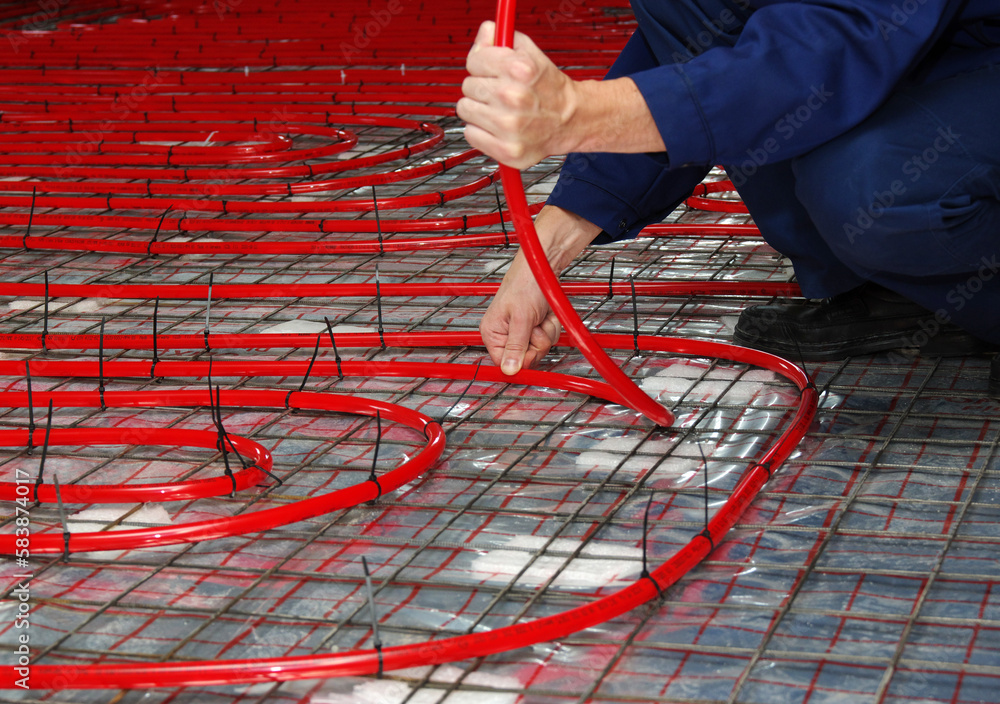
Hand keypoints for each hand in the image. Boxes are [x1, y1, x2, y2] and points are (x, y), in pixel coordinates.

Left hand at [458, 21, 576, 168]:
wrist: (571, 120)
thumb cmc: (549, 88)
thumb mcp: (530, 53)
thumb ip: (502, 37)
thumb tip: (484, 33)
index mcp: (519, 70)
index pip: (473, 61)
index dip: (482, 64)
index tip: (493, 71)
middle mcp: (513, 97)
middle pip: (468, 85)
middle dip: (482, 87)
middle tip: (500, 93)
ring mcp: (509, 126)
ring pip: (465, 109)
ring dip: (478, 109)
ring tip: (498, 110)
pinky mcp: (506, 150)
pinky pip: (470, 134)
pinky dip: (480, 131)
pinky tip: (497, 127)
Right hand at [479, 206, 601, 373]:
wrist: (542, 266)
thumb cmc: (526, 283)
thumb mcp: (521, 317)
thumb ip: (516, 346)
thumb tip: (509, 370)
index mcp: (492, 333)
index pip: (505, 363)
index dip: (521, 359)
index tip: (530, 347)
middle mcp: (505, 335)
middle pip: (525, 358)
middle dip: (537, 341)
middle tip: (535, 324)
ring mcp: (521, 332)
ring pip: (540, 348)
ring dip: (546, 333)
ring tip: (540, 316)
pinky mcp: (534, 327)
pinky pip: (548, 339)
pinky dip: (551, 327)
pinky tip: (545, 314)